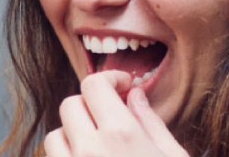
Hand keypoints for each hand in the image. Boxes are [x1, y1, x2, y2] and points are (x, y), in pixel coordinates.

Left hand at [43, 70, 189, 156]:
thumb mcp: (174, 156)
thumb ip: (152, 122)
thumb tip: (135, 95)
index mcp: (121, 134)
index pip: (94, 84)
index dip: (108, 79)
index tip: (122, 87)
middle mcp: (91, 150)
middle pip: (71, 105)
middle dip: (90, 105)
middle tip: (110, 116)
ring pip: (55, 135)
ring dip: (73, 134)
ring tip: (97, 144)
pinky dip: (66, 155)